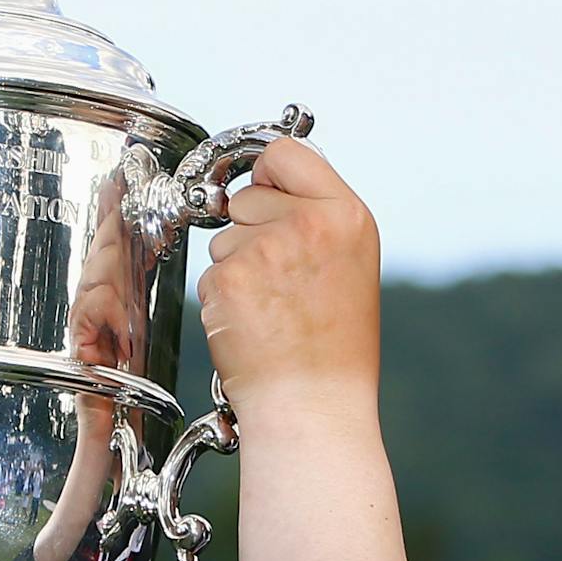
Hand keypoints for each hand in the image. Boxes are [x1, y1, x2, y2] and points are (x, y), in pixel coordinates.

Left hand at [197, 138, 381, 423]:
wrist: (314, 407)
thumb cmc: (335, 348)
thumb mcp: (350, 264)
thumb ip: (317, 216)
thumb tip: (269, 179)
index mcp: (348, 215)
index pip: (286, 153)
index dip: (268, 175)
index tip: (266, 195)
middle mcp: (310, 224)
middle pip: (247, 195)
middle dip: (251, 230)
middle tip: (281, 281)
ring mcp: (267, 249)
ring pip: (224, 237)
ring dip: (237, 267)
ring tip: (272, 309)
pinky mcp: (230, 279)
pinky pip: (211, 272)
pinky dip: (223, 299)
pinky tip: (251, 325)